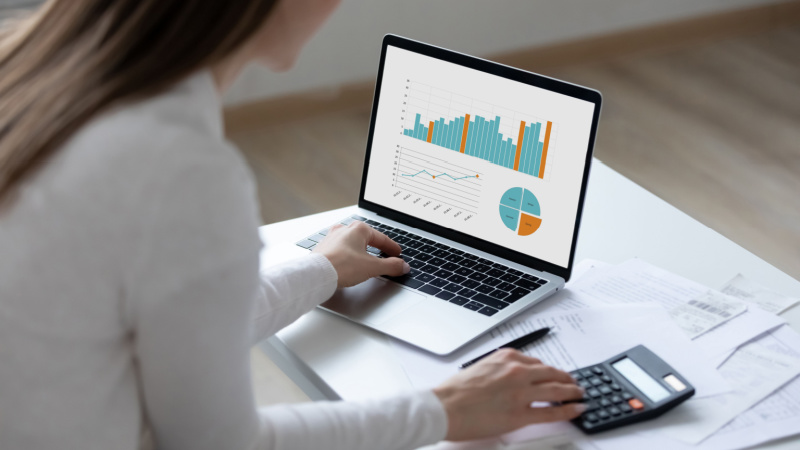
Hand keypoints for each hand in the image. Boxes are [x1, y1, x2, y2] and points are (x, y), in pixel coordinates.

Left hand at [313, 221, 409, 287]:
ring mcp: (332, 238)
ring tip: (368, 260)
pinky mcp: (324, 248)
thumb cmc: (341, 266)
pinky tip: (350, 263)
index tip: (397, 253)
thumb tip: (401, 266)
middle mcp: (344, 230)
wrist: (316, 274)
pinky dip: (349, 255)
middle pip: (366, 239)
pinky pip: (341, 249)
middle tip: (385, 255)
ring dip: (362, 251)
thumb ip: (390, 266)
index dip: (392, 247)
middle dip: (377, 247)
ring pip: (352, 243)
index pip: (381, 238)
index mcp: (358, 229)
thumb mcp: (372, 267)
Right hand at [433, 348, 584, 440]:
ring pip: (557, 390)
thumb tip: (512, 379)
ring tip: (580, 394)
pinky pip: (552, 412)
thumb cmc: (455, 390)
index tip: (554, 373)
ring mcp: (521, 393)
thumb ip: (500, 369)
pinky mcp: (521, 414)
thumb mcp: (480, 367)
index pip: (536, 362)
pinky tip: (577, 409)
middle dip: (566, 378)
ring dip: (573, 392)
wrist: (444, 407)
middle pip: (552, 373)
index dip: (549, 370)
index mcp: (506, 357)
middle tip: (574, 383)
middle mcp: (517, 371)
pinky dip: (569, 410)